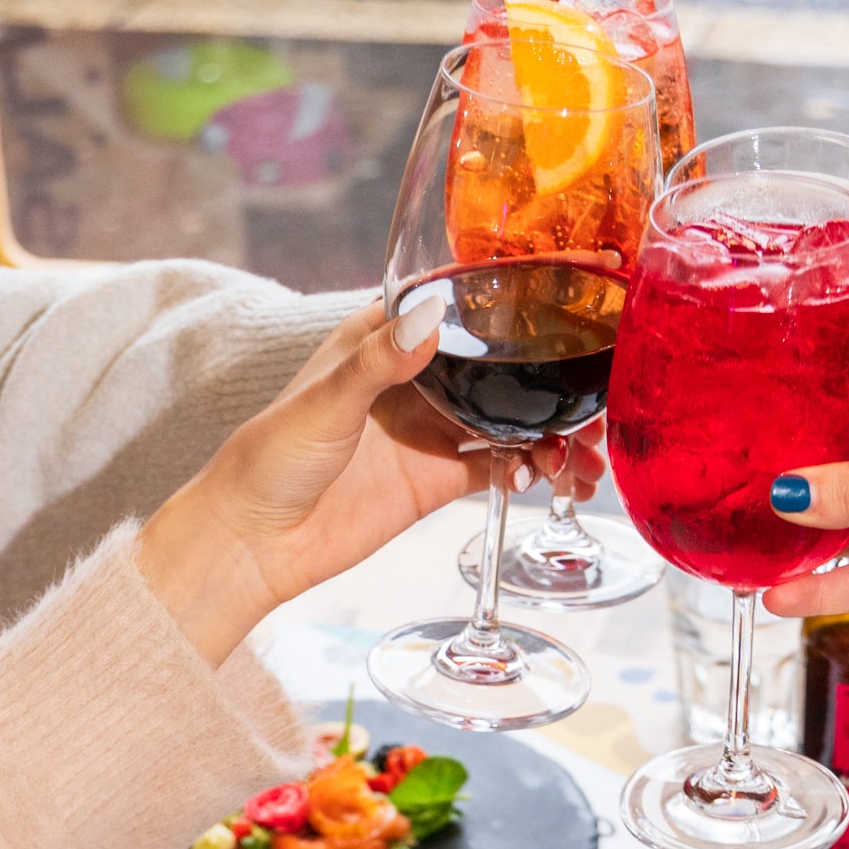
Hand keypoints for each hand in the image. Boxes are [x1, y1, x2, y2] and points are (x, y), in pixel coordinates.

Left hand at [135, 301, 586, 661]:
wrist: (255, 542)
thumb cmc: (271, 458)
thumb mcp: (326, 400)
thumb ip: (379, 360)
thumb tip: (430, 316)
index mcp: (384, 339)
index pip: (459, 306)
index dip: (511, 308)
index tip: (563, 310)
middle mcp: (416, 379)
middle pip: (498, 368)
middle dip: (548, 381)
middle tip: (592, 402)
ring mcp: (430, 429)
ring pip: (508, 419)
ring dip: (550, 433)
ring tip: (583, 455)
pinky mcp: (435, 479)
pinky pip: (497, 467)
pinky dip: (528, 471)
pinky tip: (543, 479)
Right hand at [765, 375, 848, 666]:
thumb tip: (783, 491)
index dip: (805, 410)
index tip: (744, 415)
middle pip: (839, 469)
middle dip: (788, 483)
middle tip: (723, 488)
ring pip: (844, 530)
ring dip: (799, 544)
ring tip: (739, 551)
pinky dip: (823, 588)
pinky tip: (780, 595)